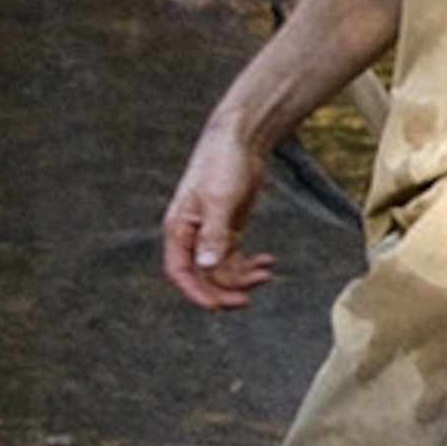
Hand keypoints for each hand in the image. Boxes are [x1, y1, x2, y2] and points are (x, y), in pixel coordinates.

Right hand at [161, 125, 275, 311]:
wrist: (240, 139)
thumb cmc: (222, 162)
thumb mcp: (219, 200)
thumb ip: (213, 235)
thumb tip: (206, 266)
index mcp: (179, 228)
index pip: (179, 271)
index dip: (195, 292)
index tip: (217, 306)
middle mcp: (191, 235)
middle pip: (202, 276)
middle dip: (224, 289)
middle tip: (247, 299)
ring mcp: (210, 234)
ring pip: (221, 270)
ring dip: (242, 277)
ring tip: (266, 272)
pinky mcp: (227, 229)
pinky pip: (234, 258)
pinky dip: (250, 264)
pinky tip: (267, 261)